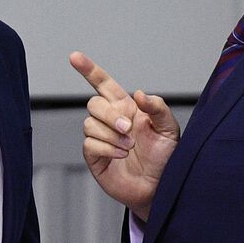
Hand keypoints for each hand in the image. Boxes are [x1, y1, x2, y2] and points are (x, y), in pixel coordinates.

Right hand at [69, 51, 178, 219]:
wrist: (159, 186)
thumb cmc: (165, 156)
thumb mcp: (169, 129)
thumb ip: (158, 108)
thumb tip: (139, 94)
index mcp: (126, 107)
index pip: (103, 84)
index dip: (88, 70)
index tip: (74, 57)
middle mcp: (111, 120)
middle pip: (94, 104)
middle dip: (110, 115)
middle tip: (129, 130)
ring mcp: (100, 138)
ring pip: (90, 124)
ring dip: (111, 135)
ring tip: (129, 147)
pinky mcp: (94, 157)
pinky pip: (89, 144)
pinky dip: (107, 148)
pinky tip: (121, 155)